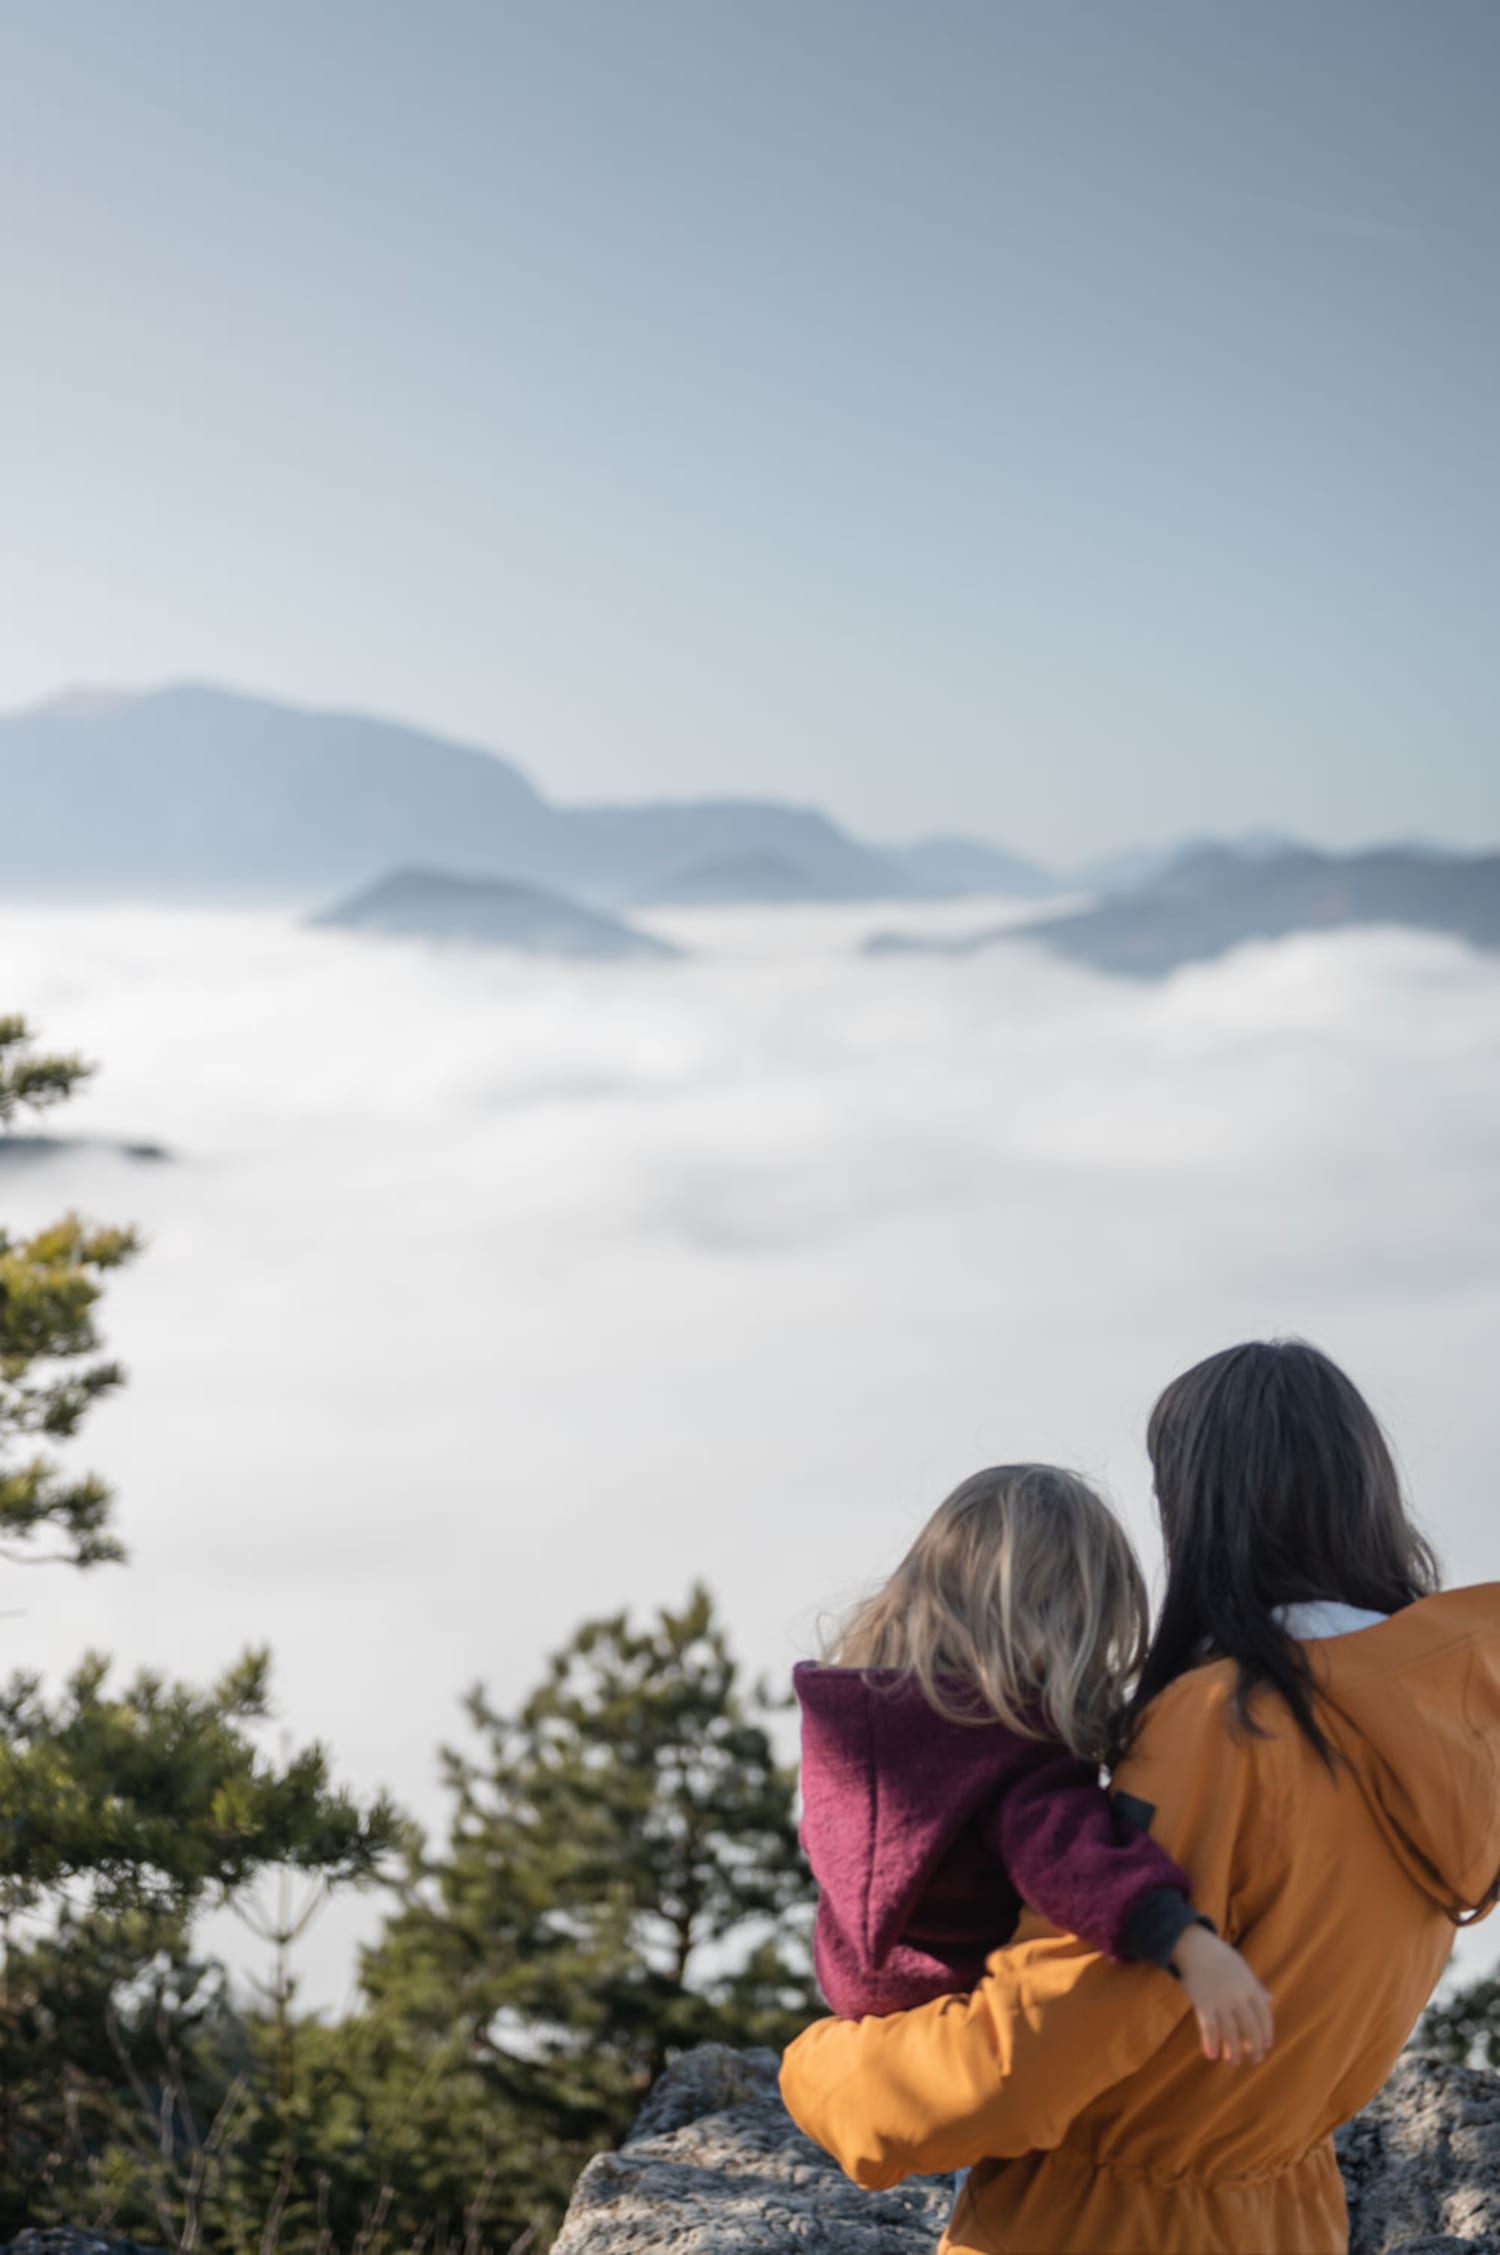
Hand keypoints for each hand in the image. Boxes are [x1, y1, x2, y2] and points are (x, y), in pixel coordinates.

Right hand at [1171, 1923, 1273, 2064]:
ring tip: (1233, 2062)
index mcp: (1250, 1987)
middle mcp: (1238, 1996)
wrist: (1195, 1946)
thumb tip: (1270, 1998)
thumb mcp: (1242, 1968)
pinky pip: (1209, 2028)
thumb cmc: (1220, 1956)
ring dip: (1233, 2050)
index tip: (1266, 2045)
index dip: (1266, 2033)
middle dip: (1254, 2046)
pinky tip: (1211, 2055)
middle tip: (1255, 2059)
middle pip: (1250, 2028)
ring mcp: (1221, 2001)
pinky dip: (1210, 2043)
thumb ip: (1256, 1985)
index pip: (1264, 2016)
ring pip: (1231, 2032)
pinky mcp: (1203, 2003)